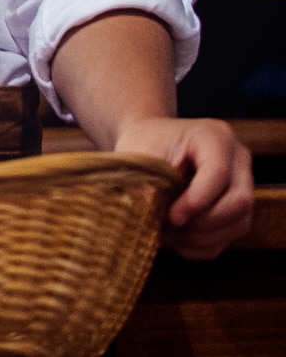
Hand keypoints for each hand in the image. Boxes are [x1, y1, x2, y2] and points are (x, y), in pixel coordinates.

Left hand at [113, 116, 252, 257]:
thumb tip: (147, 214)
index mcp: (215, 137)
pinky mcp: (237, 208)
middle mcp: (237, 160)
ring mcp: (242, 185)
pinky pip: (230, 235)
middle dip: (205, 223)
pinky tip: (177, 241)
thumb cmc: (145, 143)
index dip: (197, 200)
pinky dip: (204, 246)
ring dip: (203, 238)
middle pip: (239, 201)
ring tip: (168, 236)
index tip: (172, 217)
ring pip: (240, 223)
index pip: (218, 173)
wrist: (152, 142)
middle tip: (170, 228)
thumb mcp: (140, 153)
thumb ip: (147, 180)